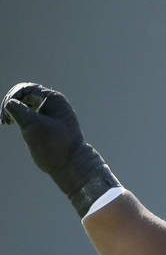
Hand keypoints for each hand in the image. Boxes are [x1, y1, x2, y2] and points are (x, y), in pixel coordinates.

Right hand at [3, 82, 117, 216]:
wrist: (71, 165)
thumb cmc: (55, 146)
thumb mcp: (34, 127)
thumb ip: (20, 111)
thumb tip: (10, 102)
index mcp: (54, 100)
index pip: (26, 89)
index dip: (11, 98)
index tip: (6, 115)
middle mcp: (53, 103)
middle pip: (24, 94)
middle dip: (11, 103)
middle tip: (5, 121)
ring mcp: (50, 113)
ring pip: (25, 104)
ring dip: (14, 110)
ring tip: (7, 122)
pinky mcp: (46, 123)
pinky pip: (29, 113)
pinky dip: (19, 116)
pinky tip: (12, 123)